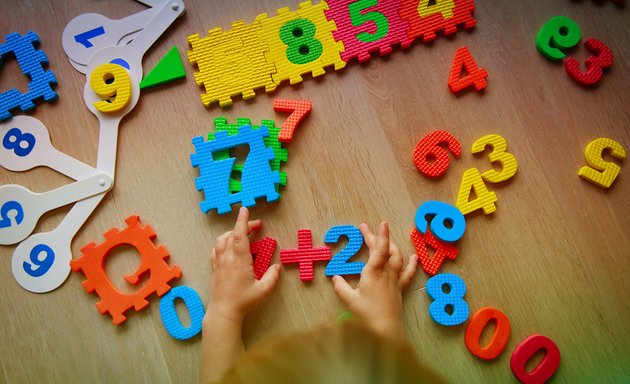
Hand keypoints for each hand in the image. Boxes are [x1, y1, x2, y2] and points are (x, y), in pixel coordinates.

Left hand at [206, 207, 281, 323]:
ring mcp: (218, 262)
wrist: (223, 312)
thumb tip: (278, 266)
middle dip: (243, 226)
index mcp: (239, 260)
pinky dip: (223, 242)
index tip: (245, 210)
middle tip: (257, 226)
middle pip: (232, 235)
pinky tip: (228, 246)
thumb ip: (273, 276)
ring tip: (242, 234)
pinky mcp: (214, 268)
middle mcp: (227, 258)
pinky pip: (216, 249)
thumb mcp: (263, 290)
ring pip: (222, 240)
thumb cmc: (244, 301)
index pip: (240, 235)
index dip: (243, 221)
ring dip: (232, 233)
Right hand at [332, 222, 417, 338]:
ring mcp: (394, 281)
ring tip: (385, 239)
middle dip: (377, 238)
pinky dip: (411, 264)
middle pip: (385, 251)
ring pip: (397, 259)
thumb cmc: (367, 314)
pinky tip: (414, 257)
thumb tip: (335, 278)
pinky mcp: (399, 289)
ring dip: (391, 246)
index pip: (378, 250)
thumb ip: (341, 287)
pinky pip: (407, 274)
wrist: (386, 330)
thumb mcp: (349, 300)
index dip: (380, 236)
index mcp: (373, 273)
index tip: (381, 223)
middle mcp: (386, 274)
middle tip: (366, 228)